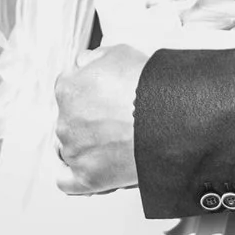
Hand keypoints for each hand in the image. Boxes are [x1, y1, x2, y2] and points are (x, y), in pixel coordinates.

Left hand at [54, 43, 149, 194]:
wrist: (170, 118)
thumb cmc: (148, 85)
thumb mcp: (118, 53)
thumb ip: (92, 58)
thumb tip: (83, 64)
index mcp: (67, 89)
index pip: (68, 90)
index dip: (87, 93)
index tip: (103, 98)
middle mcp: (64, 121)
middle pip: (69, 120)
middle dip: (87, 120)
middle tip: (115, 120)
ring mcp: (74, 151)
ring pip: (69, 148)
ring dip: (84, 146)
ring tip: (114, 144)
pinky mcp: (87, 176)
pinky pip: (66, 181)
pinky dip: (73, 176)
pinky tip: (89, 168)